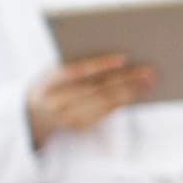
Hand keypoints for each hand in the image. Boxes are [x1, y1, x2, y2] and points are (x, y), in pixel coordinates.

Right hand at [26, 52, 153, 142]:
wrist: (33, 112)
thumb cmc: (52, 82)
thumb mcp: (53, 69)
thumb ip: (74, 62)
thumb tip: (114, 55)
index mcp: (47, 83)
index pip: (76, 72)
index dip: (100, 65)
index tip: (123, 57)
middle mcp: (56, 103)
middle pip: (96, 90)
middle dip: (124, 80)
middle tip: (148, 70)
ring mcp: (68, 118)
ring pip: (104, 104)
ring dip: (130, 92)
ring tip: (149, 81)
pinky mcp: (80, 127)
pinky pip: (106, 113)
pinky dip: (124, 102)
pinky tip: (138, 92)